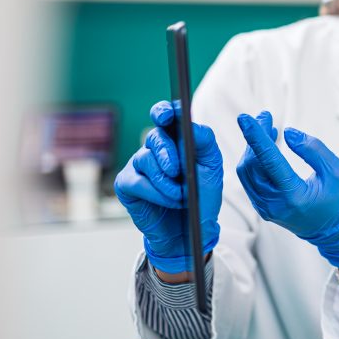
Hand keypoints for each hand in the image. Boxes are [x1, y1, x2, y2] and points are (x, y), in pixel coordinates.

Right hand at [114, 101, 222, 274]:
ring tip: (181, 195)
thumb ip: (204, 141)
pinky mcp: (127, 183)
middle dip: (167, 153)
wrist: (193, 227)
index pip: (166, 115)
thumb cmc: (202, 195)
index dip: (164, 111)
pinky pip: (138, 182)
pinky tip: (170, 201)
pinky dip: (157, 193)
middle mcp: (155, 148)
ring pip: (146, 160)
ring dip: (167, 181)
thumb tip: (191, 125)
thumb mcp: (211, 166)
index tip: (169, 115)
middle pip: (155, 136)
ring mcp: (138, 165)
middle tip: (177, 170)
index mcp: (176, 139)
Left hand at [235, 111, 338, 271]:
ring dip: (253, 148)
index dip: (256, 137)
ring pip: (247, 172)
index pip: (269, 161)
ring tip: (267, 129)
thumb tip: (287, 132)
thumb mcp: (337, 171)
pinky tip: (266, 149)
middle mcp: (275, 205)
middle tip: (265, 116)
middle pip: (253, 164)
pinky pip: (250, 181)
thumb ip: (313, 149)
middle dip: (256, 137)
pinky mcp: (264, 209)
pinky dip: (255, 161)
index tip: (245, 118)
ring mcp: (267, 209)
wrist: (338, 234)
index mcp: (294, 196)